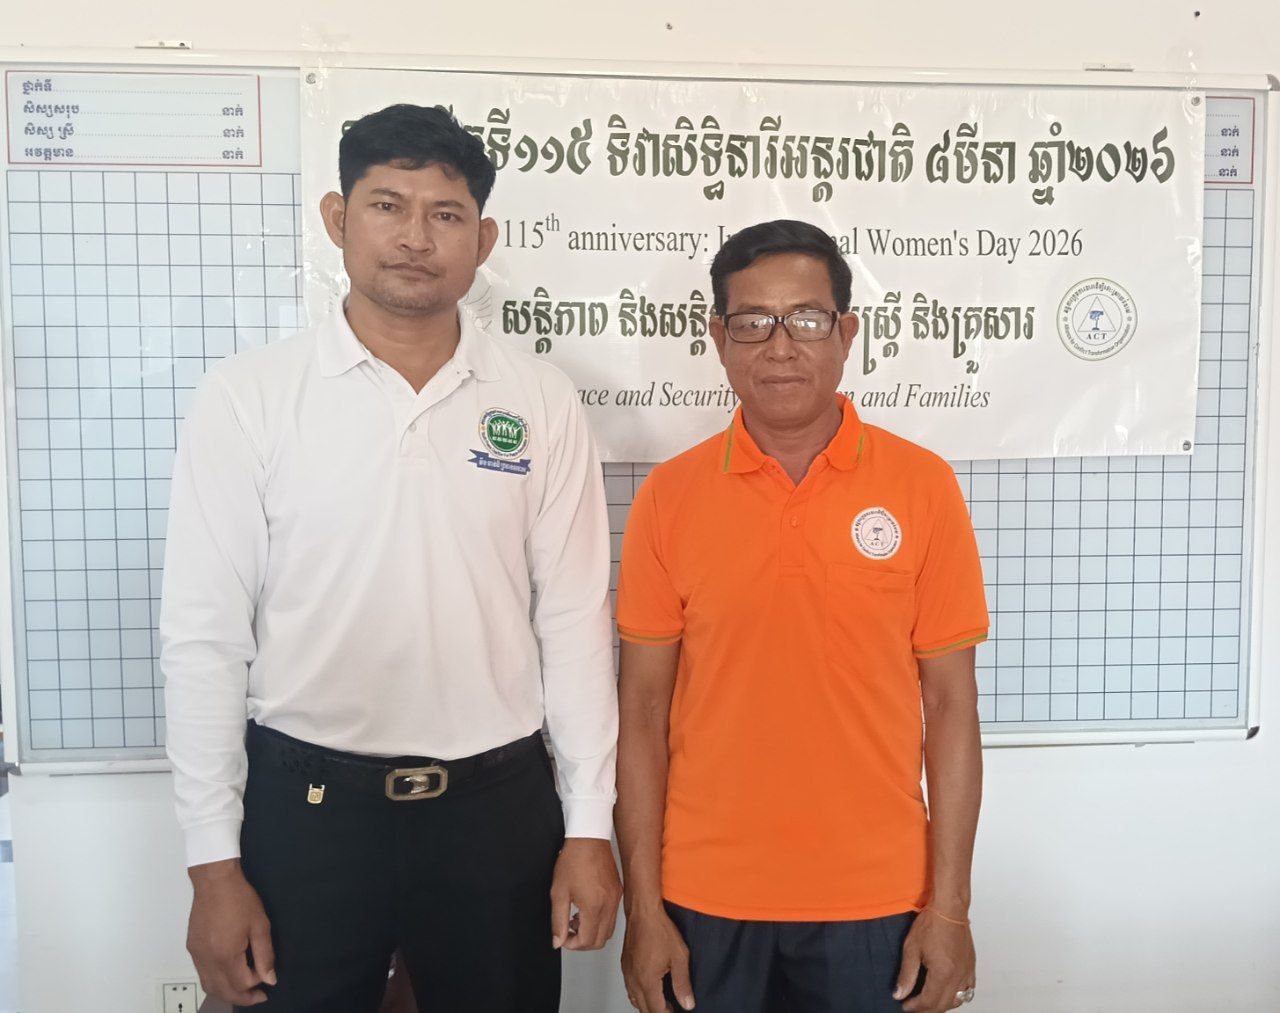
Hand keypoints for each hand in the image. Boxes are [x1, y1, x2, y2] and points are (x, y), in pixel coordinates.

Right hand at [186, 859, 276, 1005]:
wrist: (215, 881)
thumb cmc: (239, 899)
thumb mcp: (260, 926)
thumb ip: (265, 955)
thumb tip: (269, 979)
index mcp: (226, 955)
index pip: (241, 984)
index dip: (255, 985)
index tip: (266, 980)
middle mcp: (208, 959)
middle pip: (222, 991)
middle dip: (241, 998)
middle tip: (257, 996)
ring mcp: (197, 955)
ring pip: (209, 986)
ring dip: (226, 992)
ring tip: (243, 989)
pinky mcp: (192, 948)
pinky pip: (202, 974)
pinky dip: (215, 981)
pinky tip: (227, 974)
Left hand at [550, 837, 622, 950]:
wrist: (589, 838)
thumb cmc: (573, 860)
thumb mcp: (558, 892)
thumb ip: (557, 920)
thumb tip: (557, 941)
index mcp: (594, 906)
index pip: (587, 941)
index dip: (572, 944)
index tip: (562, 936)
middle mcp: (609, 905)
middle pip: (600, 941)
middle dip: (582, 941)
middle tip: (568, 930)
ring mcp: (616, 899)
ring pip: (608, 931)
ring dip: (591, 932)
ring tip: (576, 918)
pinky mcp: (618, 893)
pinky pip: (612, 917)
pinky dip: (599, 921)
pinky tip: (585, 908)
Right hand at [621, 905, 693, 1012]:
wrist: (643, 911)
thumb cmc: (660, 929)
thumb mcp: (679, 957)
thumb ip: (683, 983)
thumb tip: (687, 1003)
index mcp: (647, 981)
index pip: (657, 1010)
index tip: (676, 1012)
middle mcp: (634, 980)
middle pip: (644, 1009)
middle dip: (658, 1012)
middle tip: (672, 1010)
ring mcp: (627, 973)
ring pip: (634, 1000)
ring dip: (647, 1005)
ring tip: (662, 1004)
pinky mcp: (625, 965)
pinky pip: (630, 988)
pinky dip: (639, 995)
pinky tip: (648, 990)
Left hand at [895, 909, 975, 1012]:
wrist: (949, 909)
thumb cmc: (930, 924)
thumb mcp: (911, 948)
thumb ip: (906, 974)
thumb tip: (899, 994)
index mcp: (943, 973)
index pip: (929, 1001)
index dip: (916, 1007)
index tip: (905, 1006)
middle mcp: (958, 976)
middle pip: (944, 1004)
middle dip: (927, 1009)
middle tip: (914, 1007)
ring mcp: (967, 971)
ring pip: (958, 1000)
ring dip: (942, 1004)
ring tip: (928, 1002)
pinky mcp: (971, 966)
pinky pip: (968, 989)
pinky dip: (958, 996)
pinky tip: (948, 993)